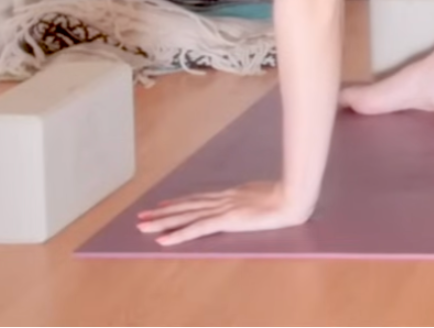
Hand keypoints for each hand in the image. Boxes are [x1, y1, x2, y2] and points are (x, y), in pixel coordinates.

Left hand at [134, 180, 310, 245]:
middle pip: (186, 207)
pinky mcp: (226, 220)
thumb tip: (250, 201)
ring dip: (163, 222)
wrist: (292, 197)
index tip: (162, 205)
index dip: (179, 202)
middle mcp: (222, 200)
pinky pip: (197, 229)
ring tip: (143, 225)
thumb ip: (253, 199)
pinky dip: (178, 234)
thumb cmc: (287, 196)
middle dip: (162, 213)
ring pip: (185, 216)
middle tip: (141, 216)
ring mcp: (222, 209)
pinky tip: (164, 239)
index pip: (199, 199)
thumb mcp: (265, 195)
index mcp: (231, 194)